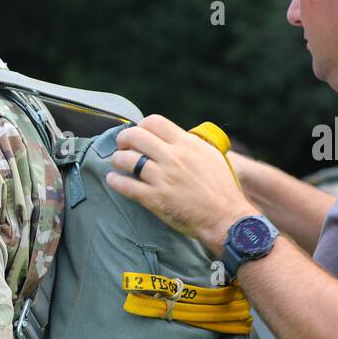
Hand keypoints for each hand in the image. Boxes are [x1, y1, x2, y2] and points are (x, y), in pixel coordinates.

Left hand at [107, 116, 255, 253]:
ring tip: (118, 163)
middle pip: (135, 136)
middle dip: (123, 139)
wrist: (225, 217)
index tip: (139, 134)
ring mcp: (163, 178)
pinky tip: (112, 179)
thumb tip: (174, 137)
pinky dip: (115, 181)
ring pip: (126, 160)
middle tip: (122, 147)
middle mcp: (173, 158)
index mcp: (186, 144)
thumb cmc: (221, 187)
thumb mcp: (210, 156)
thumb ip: (190, 144)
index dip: (141, 126)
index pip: (154, 122)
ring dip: (117, 159)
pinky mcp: (155, 199)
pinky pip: (126, 186)